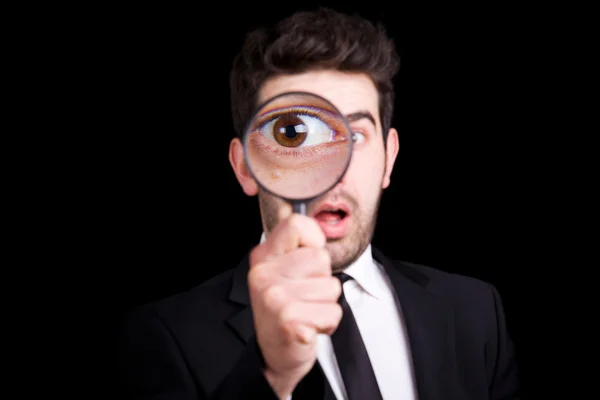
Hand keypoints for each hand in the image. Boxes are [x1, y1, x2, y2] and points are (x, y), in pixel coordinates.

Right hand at [248, 206, 342, 398]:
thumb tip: (296, 211)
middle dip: (322, 280)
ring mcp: (274, 297)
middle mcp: (264, 274)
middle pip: (321, 258)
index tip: (307, 262)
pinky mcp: (289, 321)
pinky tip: (308, 328)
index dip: (313, 241)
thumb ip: (291, 245)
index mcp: (263, 256)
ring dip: (326, 304)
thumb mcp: (280, 272)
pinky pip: (332, 312)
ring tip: (306, 312)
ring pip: (331, 287)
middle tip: (303, 296)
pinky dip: (327, 324)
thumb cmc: (284, 310)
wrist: (274, 355)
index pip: (298, 224)